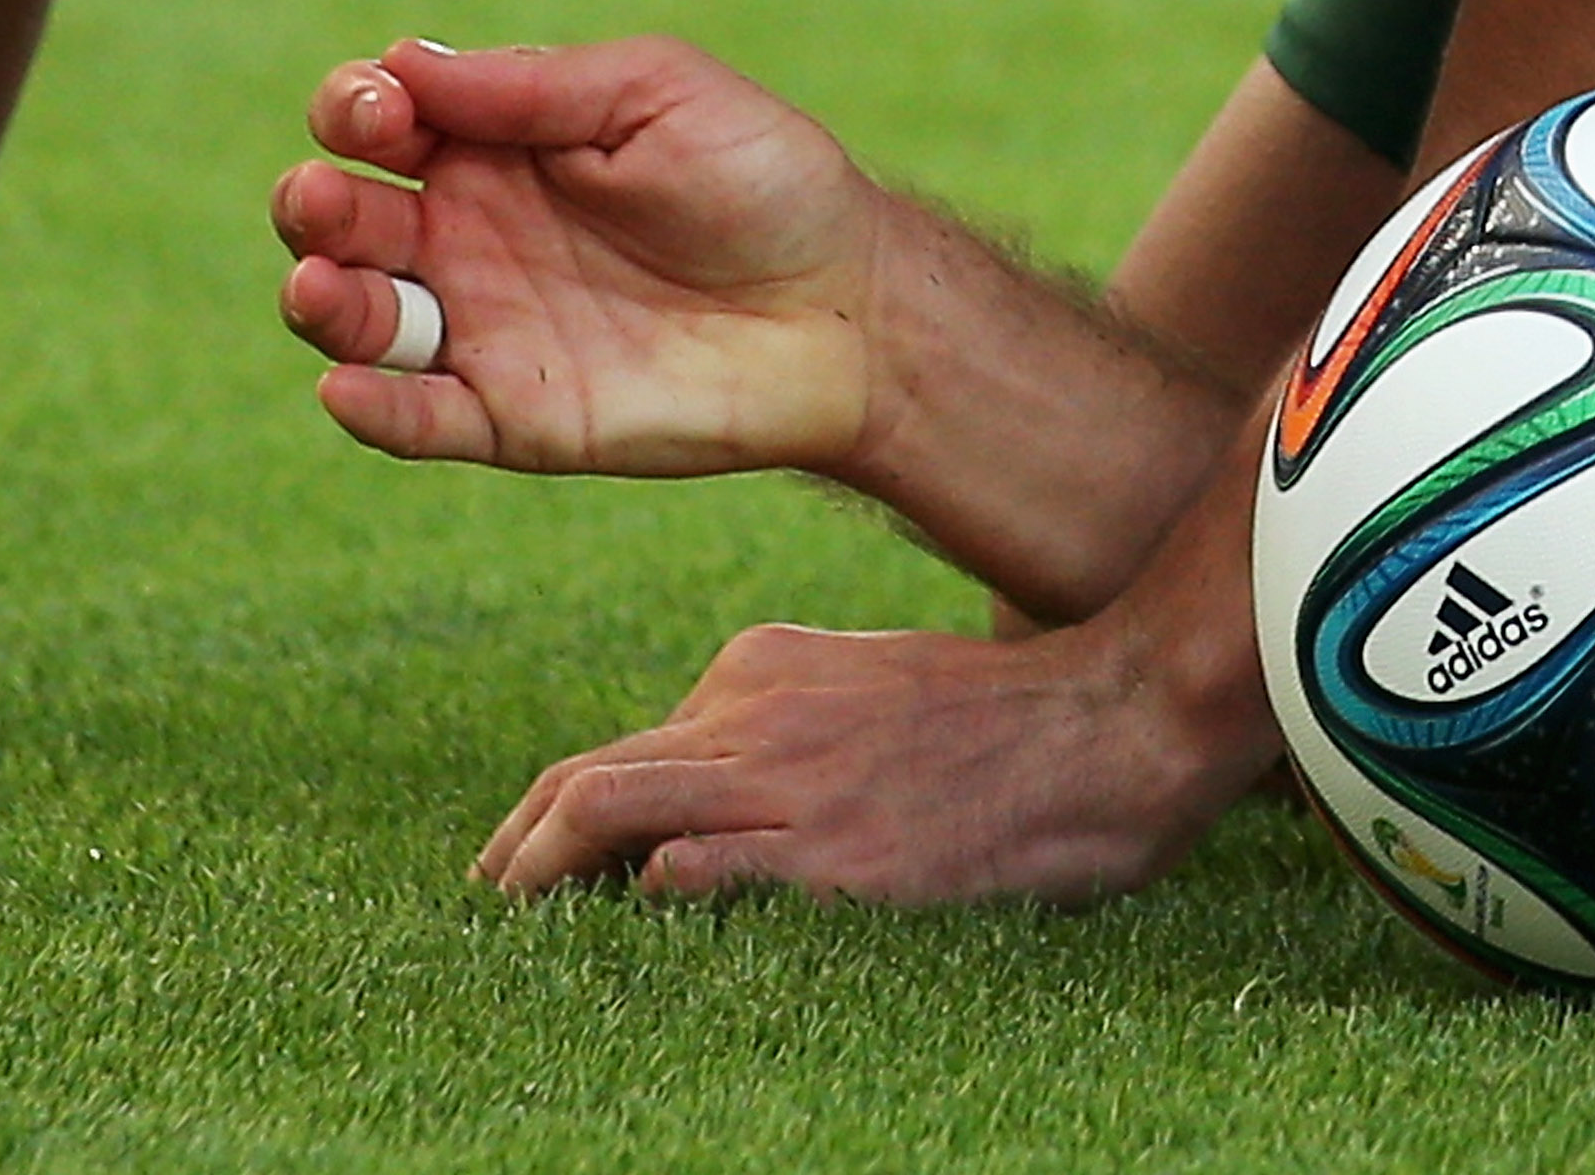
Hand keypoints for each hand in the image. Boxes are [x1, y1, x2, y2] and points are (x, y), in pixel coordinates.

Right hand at [272, 37, 890, 480]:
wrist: (848, 307)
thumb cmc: (765, 180)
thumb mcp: (658, 97)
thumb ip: (537, 88)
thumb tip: (405, 62)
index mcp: (500, 143)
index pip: (383, 119)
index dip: (357, 107)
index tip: (383, 111)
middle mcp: (472, 232)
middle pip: (345, 216)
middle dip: (312, 202)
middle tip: (325, 197)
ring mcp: (487, 326)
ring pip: (358, 317)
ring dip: (319, 298)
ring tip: (321, 284)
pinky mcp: (514, 416)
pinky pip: (417, 419)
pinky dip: (370, 410)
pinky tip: (346, 389)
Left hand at [476, 615, 1271, 905]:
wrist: (1110, 720)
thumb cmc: (1007, 717)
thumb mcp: (873, 683)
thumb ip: (789, 723)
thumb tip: (718, 809)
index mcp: (760, 667)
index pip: (625, 744)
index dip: (554, 816)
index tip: (528, 868)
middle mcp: (754, 710)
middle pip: (585, 775)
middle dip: (513, 850)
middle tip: (484, 910)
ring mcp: (788, 780)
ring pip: (608, 806)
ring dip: (535, 875)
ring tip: (504, 928)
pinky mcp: (833, 851)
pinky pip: (699, 868)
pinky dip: (643, 897)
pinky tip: (627, 924)